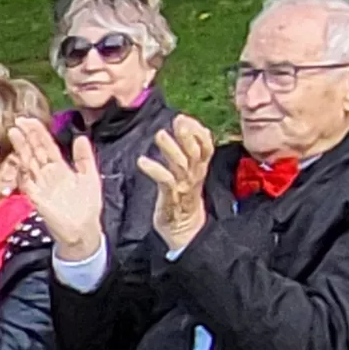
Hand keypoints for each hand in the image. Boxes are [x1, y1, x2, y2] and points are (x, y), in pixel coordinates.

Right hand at [7, 121, 105, 262]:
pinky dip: (22, 172)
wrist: (84, 230)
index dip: (38, 133)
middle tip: (18, 120)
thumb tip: (80, 137)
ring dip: (21, 148)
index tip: (29, 120)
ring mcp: (40, 185)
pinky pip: (27, 183)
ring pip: (28, 162)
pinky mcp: (37, 198)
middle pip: (34, 151)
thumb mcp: (90, 177)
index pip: (46, 146)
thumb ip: (84, 158)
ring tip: (14, 132)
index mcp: (59, 168)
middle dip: (26, 136)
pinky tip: (19, 159)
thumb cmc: (87, 206)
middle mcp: (47, 174)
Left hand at [137, 115, 216, 253]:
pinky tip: (142, 161)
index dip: (198, 131)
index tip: (185, 118)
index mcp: (199, 168)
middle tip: (178, 120)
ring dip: (170, 148)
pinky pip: (165, 182)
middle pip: (195, 151)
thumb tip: (182, 129)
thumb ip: (184, 152)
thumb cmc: (182, 200)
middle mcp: (194, 176)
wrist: (185, 232)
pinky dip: (154, 170)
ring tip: (159, 134)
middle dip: (188, 134)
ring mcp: (183, 187)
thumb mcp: (187, 174)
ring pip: (181, 164)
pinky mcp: (171, 198)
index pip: (206, 145)